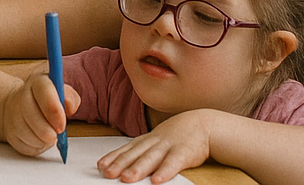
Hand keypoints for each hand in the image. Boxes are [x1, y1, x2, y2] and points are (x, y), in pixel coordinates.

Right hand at [3, 70, 79, 156]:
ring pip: (28, 134)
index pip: (44, 92)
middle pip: (33, 117)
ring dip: (43, 140)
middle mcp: (21, 95)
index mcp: (38, 83)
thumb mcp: (63, 95)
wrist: (23, 106)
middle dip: (48, 131)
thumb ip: (70, 98)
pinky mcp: (10, 133)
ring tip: (49, 135)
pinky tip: (39, 138)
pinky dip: (36, 147)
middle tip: (57, 134)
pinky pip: (25, 146)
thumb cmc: (48, 102)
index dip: (54, 111)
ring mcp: (12, 114)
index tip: (62, 126)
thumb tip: (69, 107)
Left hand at [98, 110, 212, 182]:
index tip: (100, 165)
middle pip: (135, 153)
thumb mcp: (158, 141)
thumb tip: (126, 164)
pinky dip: (164, 171)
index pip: (127, 148)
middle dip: (119, 164)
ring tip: (126, 178)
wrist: (203, 124)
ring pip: (151, 158)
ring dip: (138, 168)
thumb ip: (144, 151)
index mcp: (147, 139)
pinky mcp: (184, 153)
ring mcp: (169, 146)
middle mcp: (155, 142)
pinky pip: (173, 163)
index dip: (113, 157)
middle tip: (107, 173)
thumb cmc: (177, 136)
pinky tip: (156, 180)